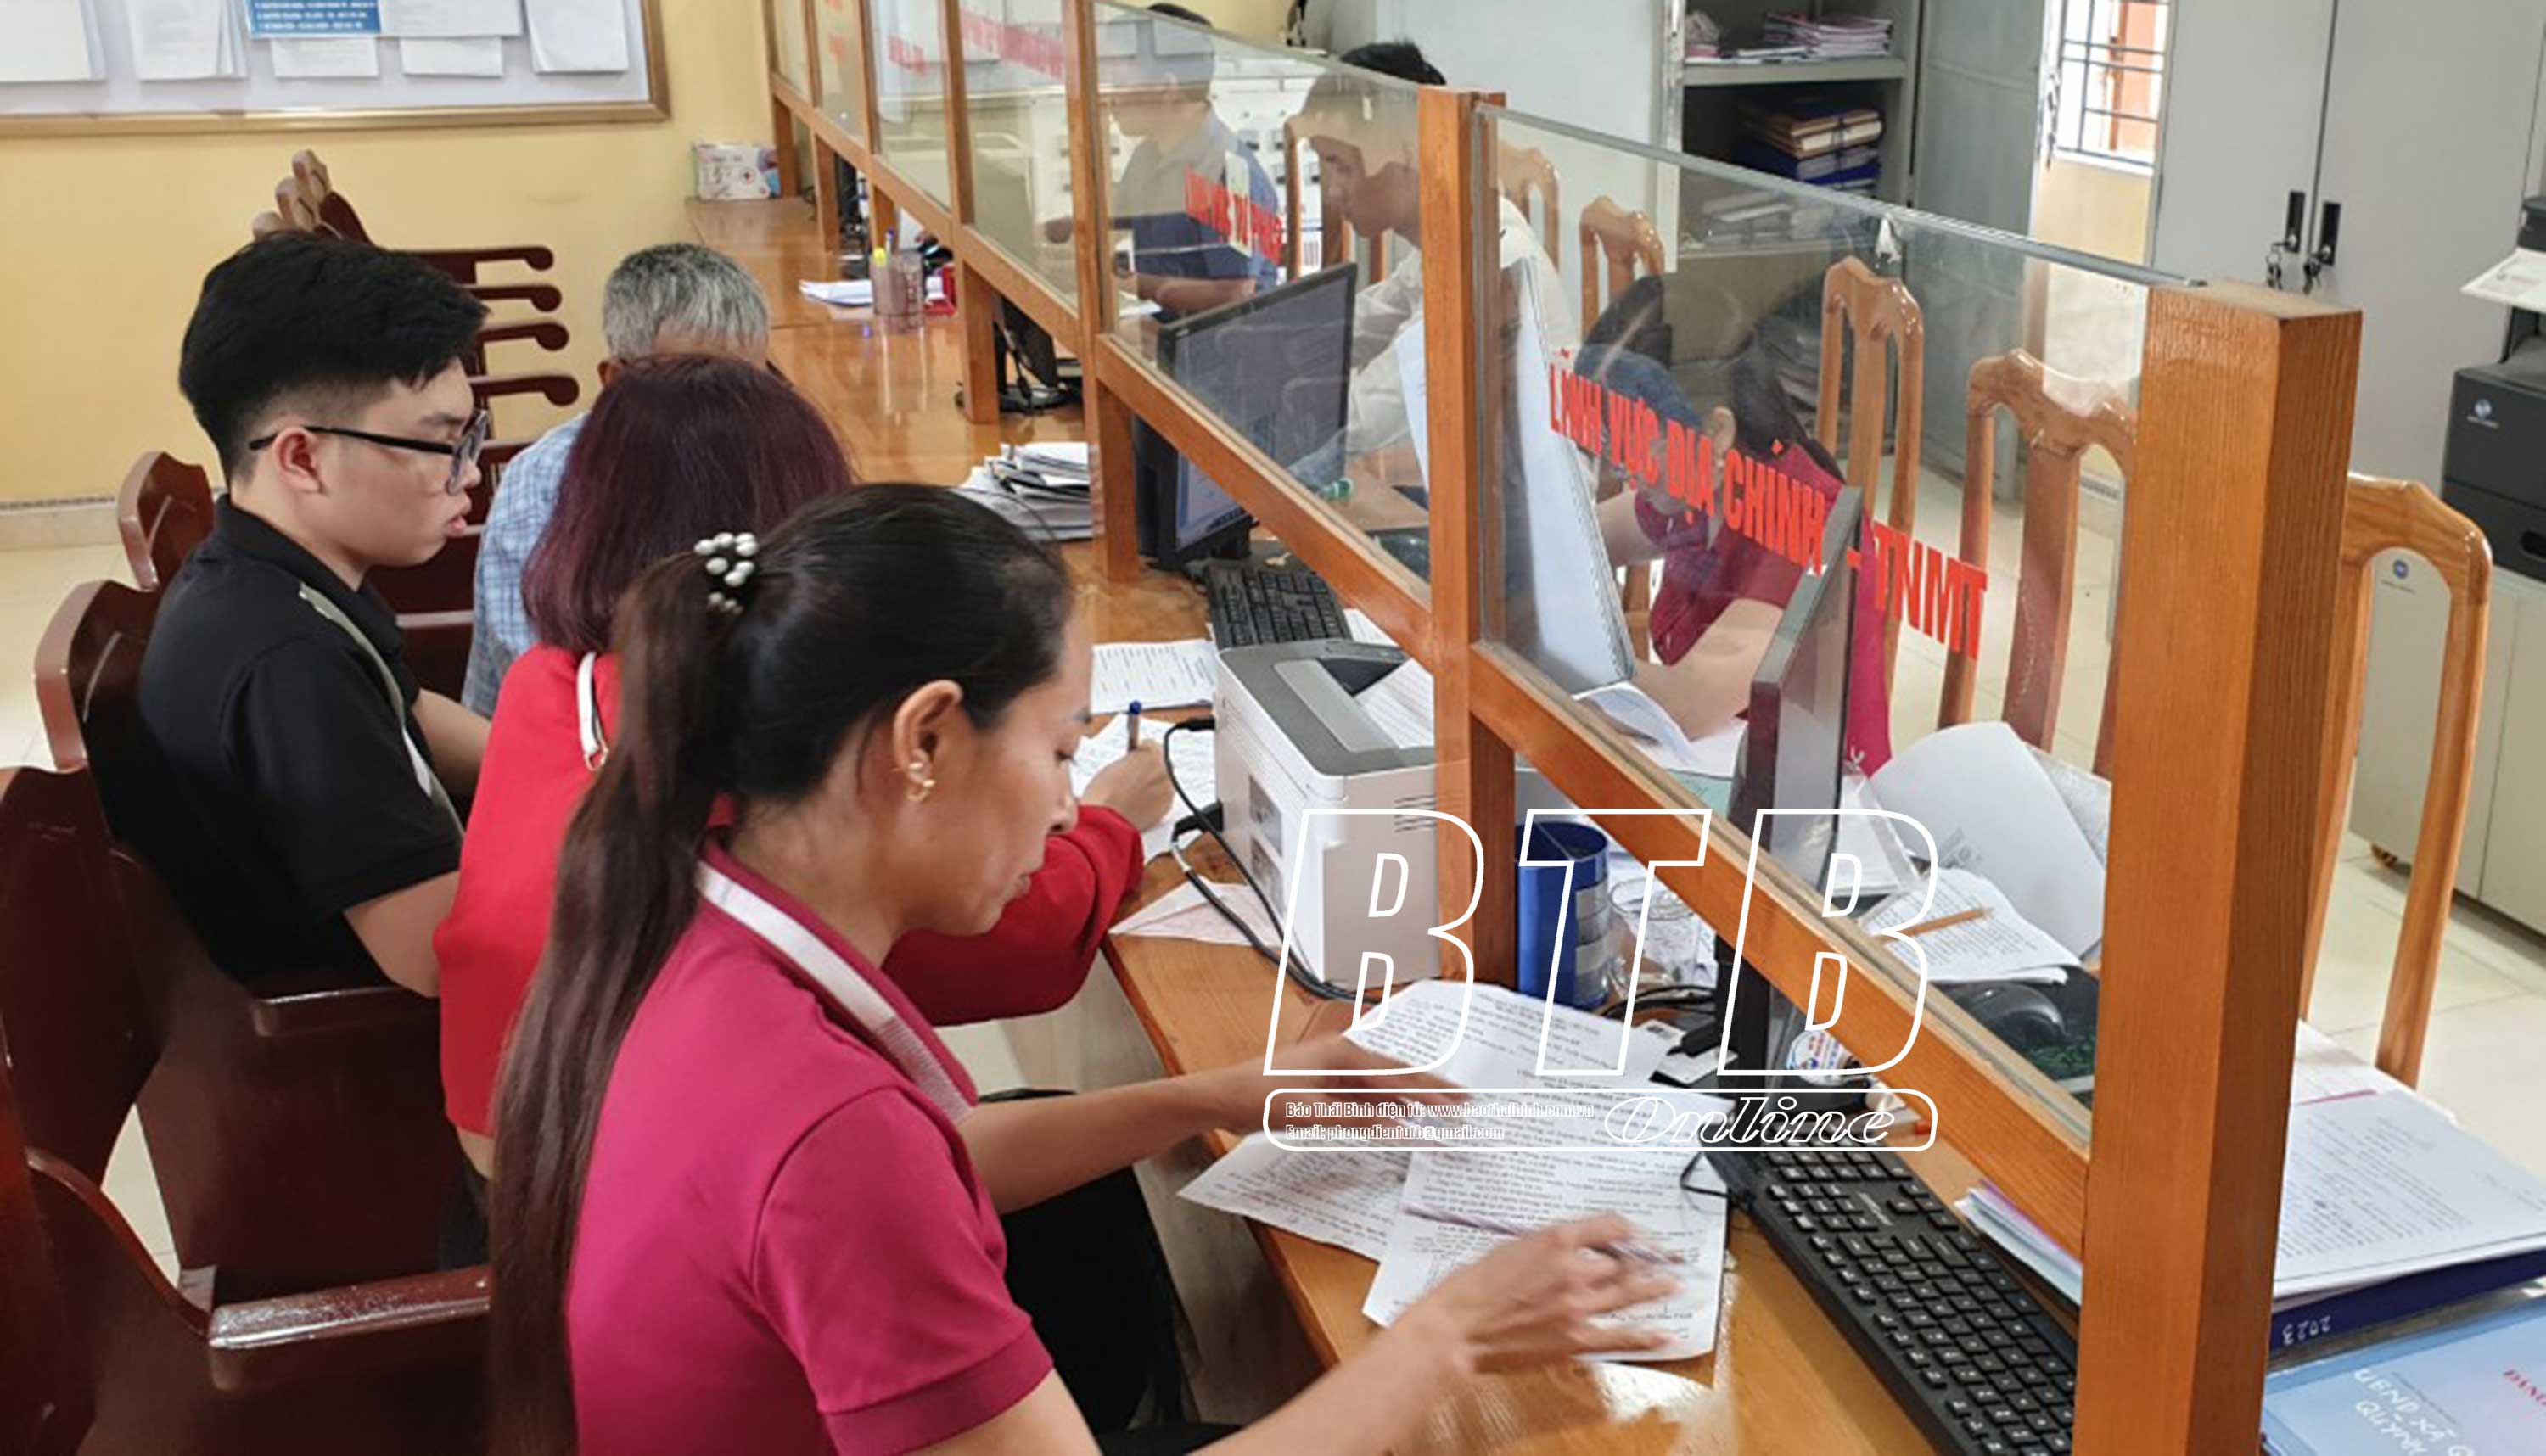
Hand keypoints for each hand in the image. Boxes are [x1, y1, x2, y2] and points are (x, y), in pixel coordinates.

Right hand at [1080, 741, 1174, 828]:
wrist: (1105, 819)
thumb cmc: (1105, 793)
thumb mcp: (1114, 764)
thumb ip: (1131, 759)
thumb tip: (1134, 761)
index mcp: (1153, 755)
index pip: (1151, 745)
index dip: (1139, 752)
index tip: (1134, 757)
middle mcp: (1165, 772)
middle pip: (1160, 764)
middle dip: (1148, 769)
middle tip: (1132, 777)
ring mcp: (1167, 791)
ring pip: (1162, 783)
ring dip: (1152, 785)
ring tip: (1132, 792)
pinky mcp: (1166, 808)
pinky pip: (1161, 799)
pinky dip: (1153, 800)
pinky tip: (1137, 803)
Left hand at [1191, 1005, 1461, 1133]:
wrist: (1223, 1097)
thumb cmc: (1261, 1097)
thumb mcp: (1314, 1112)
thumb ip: (1362, 1119)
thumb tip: (1403, 1128)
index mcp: (1345, 1053)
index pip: (1399, 1076)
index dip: (1431, 1093)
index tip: (1460, 1105)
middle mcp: (1344, 1055)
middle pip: (1398, 1074)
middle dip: (1432, 1089)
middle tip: (1466, 1101)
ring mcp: (1335, 1069)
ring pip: (1384, 1085)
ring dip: (1412, 1099)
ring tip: (1444, 1108)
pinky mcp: (1325, 1085)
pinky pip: (1367, 1096)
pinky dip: (1388, 1107)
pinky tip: (1402, 1118)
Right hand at [1392, 1214, 1681, 1373]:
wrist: (1457, 1329)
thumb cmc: (1471, 1287)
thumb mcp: (1509, 1248)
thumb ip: (1545, 1248)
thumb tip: (1570, 1251)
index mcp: (1554, 1240)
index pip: (1607, 1227)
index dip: (1628, 1230)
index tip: (1636, 1234)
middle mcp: (1573, 1269)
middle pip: (1624, 1260)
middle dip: (1648, 1258)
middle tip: (1666, 1258)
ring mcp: (1578, 1306)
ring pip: (1629, 1292)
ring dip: (1656, 1287)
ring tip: (1674, 1284)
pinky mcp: (1576, 1340)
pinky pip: (1620, 1336)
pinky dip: (1646, 1335)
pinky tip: (1665, 1333)